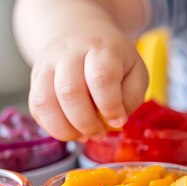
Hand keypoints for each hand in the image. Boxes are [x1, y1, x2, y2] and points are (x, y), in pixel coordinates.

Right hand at [28, 32, 147, 140]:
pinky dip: (52, 126)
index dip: (110, 106)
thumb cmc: (115, 60)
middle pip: (69, 92)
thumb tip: (116, 120)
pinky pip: (36, 108)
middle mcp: (70, 53)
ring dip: (65, 129)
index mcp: (102, 50)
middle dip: (86, 123)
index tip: (119, 120)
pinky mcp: (35, 78)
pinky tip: (71, 129)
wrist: (84, 35)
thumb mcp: (136, 73)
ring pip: (45, 101)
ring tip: (84, 135)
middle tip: (100, 133)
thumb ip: (132, 97)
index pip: (101, 78)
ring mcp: (48, 64)